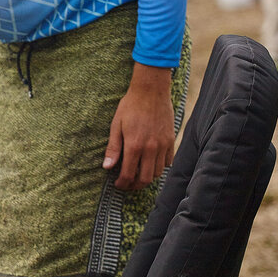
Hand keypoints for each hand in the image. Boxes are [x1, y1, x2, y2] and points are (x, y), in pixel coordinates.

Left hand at [103, 63, 174, 189]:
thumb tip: (107, 167)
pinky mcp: (171, 140)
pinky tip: (151, 163)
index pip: (129, 174)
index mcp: (134, 146)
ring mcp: (163, 145)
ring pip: (157, 172)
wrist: (151, 91)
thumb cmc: (130, 106)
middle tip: (127, 184)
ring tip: (138, 175)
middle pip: (145, 178)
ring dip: (147, 177)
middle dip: (135, 185)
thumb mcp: (116, 126)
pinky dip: (160, 167)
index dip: (123, 183)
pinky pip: (168, 161)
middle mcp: (150, 149)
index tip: (118, 184)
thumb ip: (113, 148)